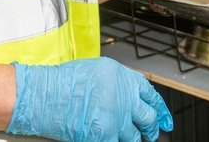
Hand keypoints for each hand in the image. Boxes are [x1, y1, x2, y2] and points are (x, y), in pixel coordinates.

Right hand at [6, 57, 172, 141]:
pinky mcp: (104, 135)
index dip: (160, 108)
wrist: (44, 95)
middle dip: (151, 128)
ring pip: (134, 136)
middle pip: (148, 117)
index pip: (150, 94)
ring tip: (127, 139)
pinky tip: (112, 140)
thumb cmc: (62, 83)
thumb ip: (116, 85)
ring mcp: (116, 117)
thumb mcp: (96, 72)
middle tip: (151, 134)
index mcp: (123, 77)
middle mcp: (123, 96)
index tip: (164, 118)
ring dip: (133, 139)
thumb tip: (127, 99)